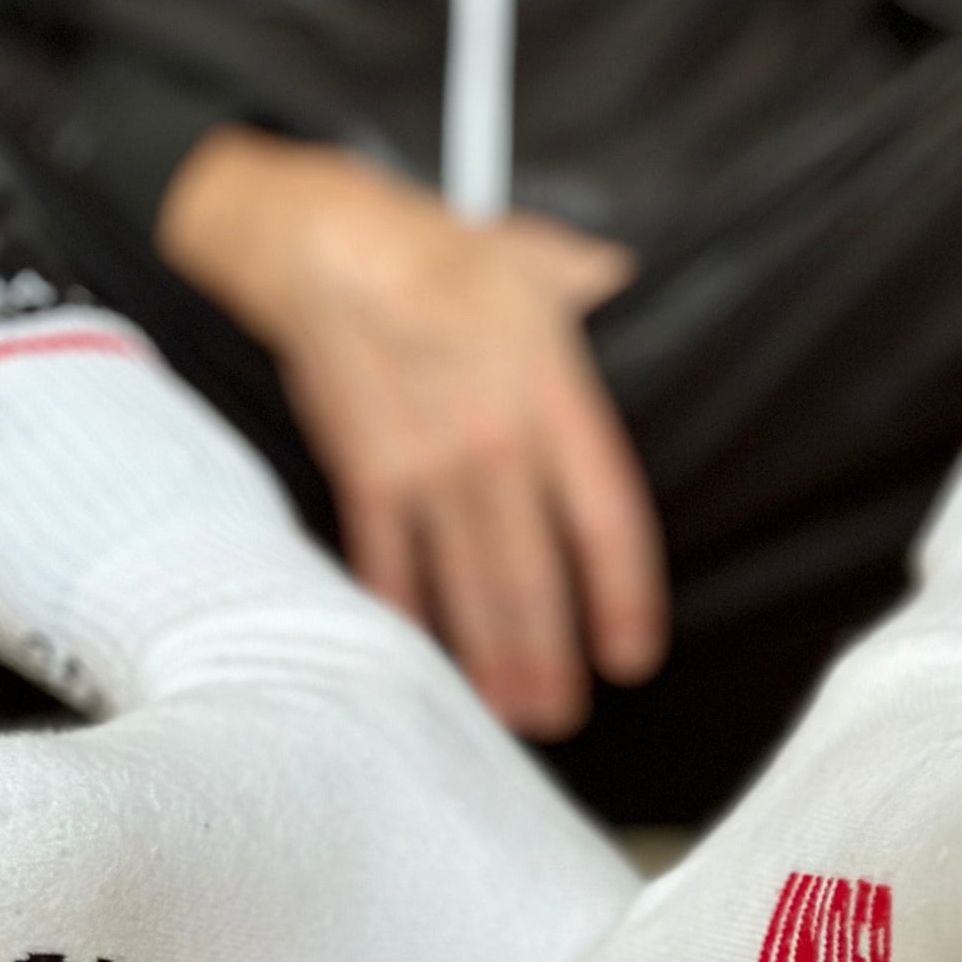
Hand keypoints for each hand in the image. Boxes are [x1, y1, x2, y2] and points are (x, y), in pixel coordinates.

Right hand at [156, 128, 667, 738]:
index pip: (606, 516)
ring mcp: (425, 464)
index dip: (623, 594)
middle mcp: (495, 441)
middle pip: (533, 574)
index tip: (632, 653)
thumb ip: (594, 291)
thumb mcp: (542, 262)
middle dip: (549, 657)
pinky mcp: (365, 473)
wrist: (329, 245)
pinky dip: (403, 617)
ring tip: (506, 713)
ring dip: (487, 659)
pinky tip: (417, 662)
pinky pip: (388, 564)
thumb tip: (631, 287)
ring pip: (465, 585)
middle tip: (563, 716)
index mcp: (553, 394)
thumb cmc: (443, 253)